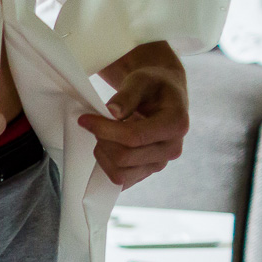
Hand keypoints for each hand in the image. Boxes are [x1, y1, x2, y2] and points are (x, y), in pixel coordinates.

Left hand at [78, 41, 188, 187]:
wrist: (160, 96)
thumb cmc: (152, 85)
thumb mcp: (141, 80)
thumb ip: (128, 94)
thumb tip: (112, 112)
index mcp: (176, 124)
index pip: (134, 137)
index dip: (104, 130)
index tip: (85, 119)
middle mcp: (172, 149)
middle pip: (124, 157)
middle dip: (103, 140)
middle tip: (95, 124)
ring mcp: (159, 164)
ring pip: (120, 174)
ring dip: (103, 154)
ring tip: (103, 134)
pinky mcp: (146, 173)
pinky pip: (120, 180)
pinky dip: (107, 165)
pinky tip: (107, 146)